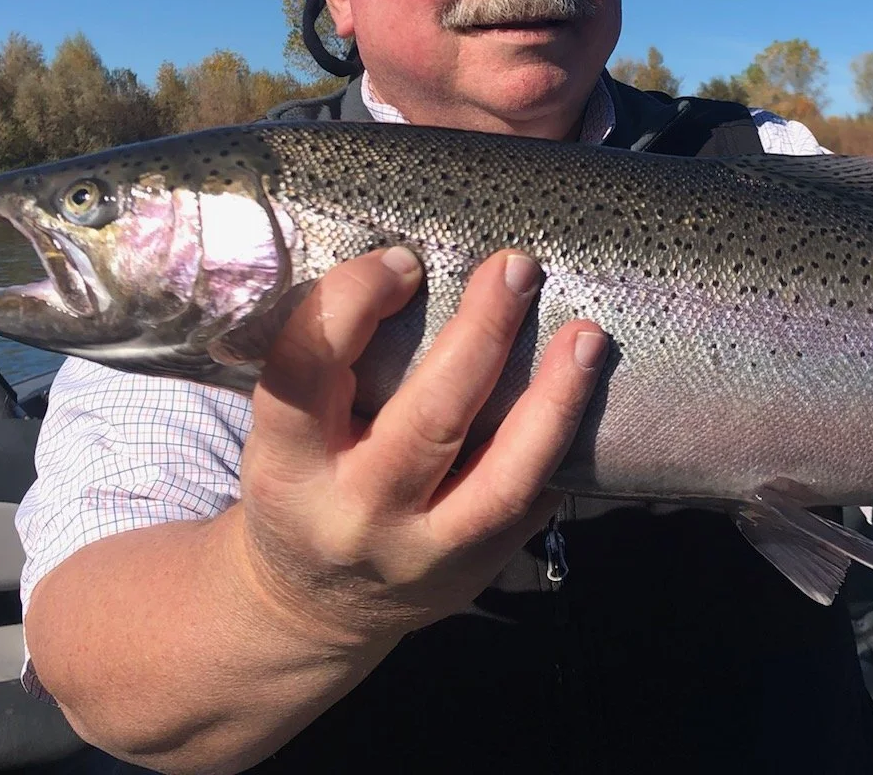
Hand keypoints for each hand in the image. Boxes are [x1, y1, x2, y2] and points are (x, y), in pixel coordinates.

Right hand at [234, 247, 606, 647]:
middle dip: (482, 335)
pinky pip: (532, 502)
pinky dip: (563, 443)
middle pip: (429, 419)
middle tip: (516, 268)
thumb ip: (332, 365)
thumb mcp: (285, 434)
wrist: (308, 612)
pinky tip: (586, 392)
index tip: (402, 260)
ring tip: (588, 337)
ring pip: (504, 476)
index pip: (307, 371)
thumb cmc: (303, 485)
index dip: (354, 301)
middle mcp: (355, 513)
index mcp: (287, 465)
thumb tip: (414, 261)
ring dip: (555, 400)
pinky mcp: (475, 570)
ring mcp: (423, 552)